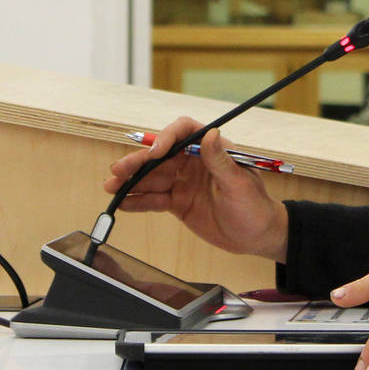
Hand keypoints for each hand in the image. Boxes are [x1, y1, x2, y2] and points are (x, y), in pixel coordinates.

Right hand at [103, 116, 288, 261]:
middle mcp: (194, 162)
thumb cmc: (256, 206)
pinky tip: (123, 203)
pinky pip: (155, 199)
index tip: (155, 152)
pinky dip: (139, 201)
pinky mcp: (178, 202)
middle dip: (138, 162)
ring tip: (111, 187)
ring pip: (153, 178)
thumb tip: (211, 134)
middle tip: (118, 170)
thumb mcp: (241, 183)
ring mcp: (184, 182)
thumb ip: (221, 161)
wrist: (257, 237)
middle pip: (161, 156)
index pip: (184, 132)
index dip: (167, 138)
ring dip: (132, 182)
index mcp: (212, 150)